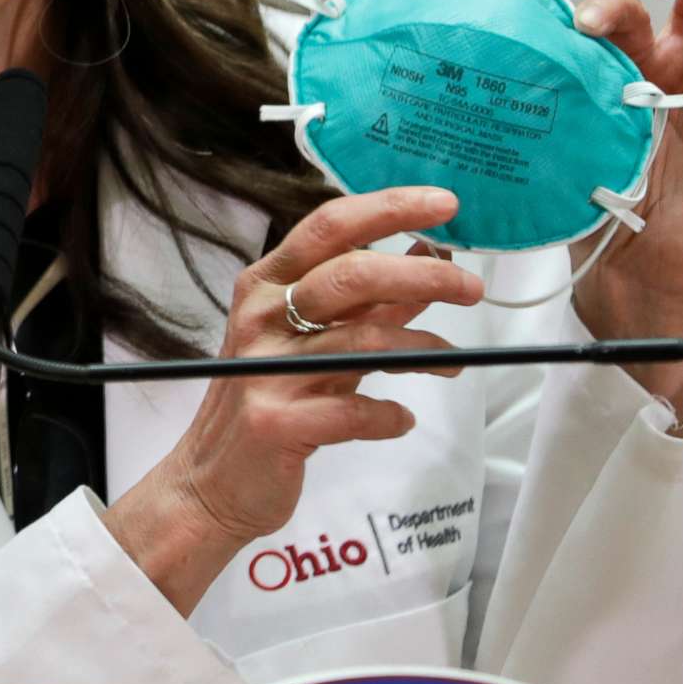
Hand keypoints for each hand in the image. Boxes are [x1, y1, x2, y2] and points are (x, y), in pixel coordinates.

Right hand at [101, 187, 482, 614]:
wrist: (211, 479)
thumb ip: (367, 302)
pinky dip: (391, 415)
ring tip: (452, 361)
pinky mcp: (278, 423)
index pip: (330, 226)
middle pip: (352, 274)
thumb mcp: (310, 339)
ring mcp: (266, 370)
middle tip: (471, 287)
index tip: (445, 204)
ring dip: (425, 348)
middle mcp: (261, 318)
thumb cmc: (263, 399)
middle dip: (423, 274)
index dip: (390, 208)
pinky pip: (356, 411)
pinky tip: (400, 418)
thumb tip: (428, 257)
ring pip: (364, 342)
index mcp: (264, 284)